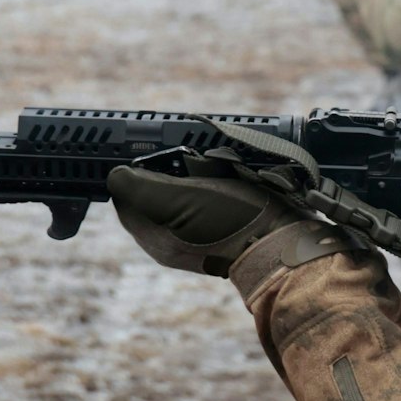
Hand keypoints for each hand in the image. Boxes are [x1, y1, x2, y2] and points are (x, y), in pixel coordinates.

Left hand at [107, 166, 304, 276]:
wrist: (285, 243)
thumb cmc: (231, 222)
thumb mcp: (178, 200)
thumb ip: (140, 188)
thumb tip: (114, 175)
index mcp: (155, 238)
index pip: (128, 197)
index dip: (136, 172)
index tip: (155, 156)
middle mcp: (172, 243)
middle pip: (155, 196)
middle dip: (170, 174)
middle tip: (192, 164)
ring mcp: (198, 242)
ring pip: (184, 197)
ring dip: (196, 178)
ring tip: (216, 174)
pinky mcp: (223, 235)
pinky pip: (208, 204)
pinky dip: (216, 188)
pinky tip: (232, 185)